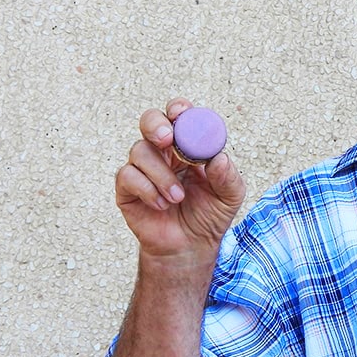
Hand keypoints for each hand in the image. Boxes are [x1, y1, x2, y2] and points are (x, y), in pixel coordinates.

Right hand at [114, 98, 244, 259]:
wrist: (191, 247)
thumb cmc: (210, 216)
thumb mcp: (230, 196)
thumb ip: (228, 177)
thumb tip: (219, 158)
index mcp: (188, 146)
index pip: (179, 117)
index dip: (178, 109)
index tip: (181, 113)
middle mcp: (163, 152)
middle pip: (150, 120)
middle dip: (155, 125)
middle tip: (166, 140)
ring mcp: (143, 168)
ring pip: (139, 150)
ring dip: (161, 174)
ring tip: (178, 197)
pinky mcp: (127, 188)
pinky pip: (128, 176)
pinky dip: (147, 190)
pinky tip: (162, 205)